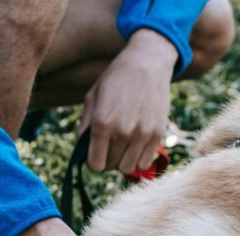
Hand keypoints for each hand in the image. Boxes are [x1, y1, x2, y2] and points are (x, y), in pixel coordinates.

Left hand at [80, 29, 176, 174]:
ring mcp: (142, 134)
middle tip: (108, 146)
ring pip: (128, 168)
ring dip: (122, 161)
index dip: (92, 161)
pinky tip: (135, 145)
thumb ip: (84, 127)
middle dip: (106, 160)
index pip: (94, 164)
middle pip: (110, 166)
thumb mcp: (92, 98)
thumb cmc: (115, 80)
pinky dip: (138, 158)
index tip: (94, 154)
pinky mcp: (157, 134)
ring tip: (121, 146)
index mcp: (102, 123)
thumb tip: (82, 153)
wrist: (147, 63)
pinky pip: (144, 163)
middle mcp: (122, 132)